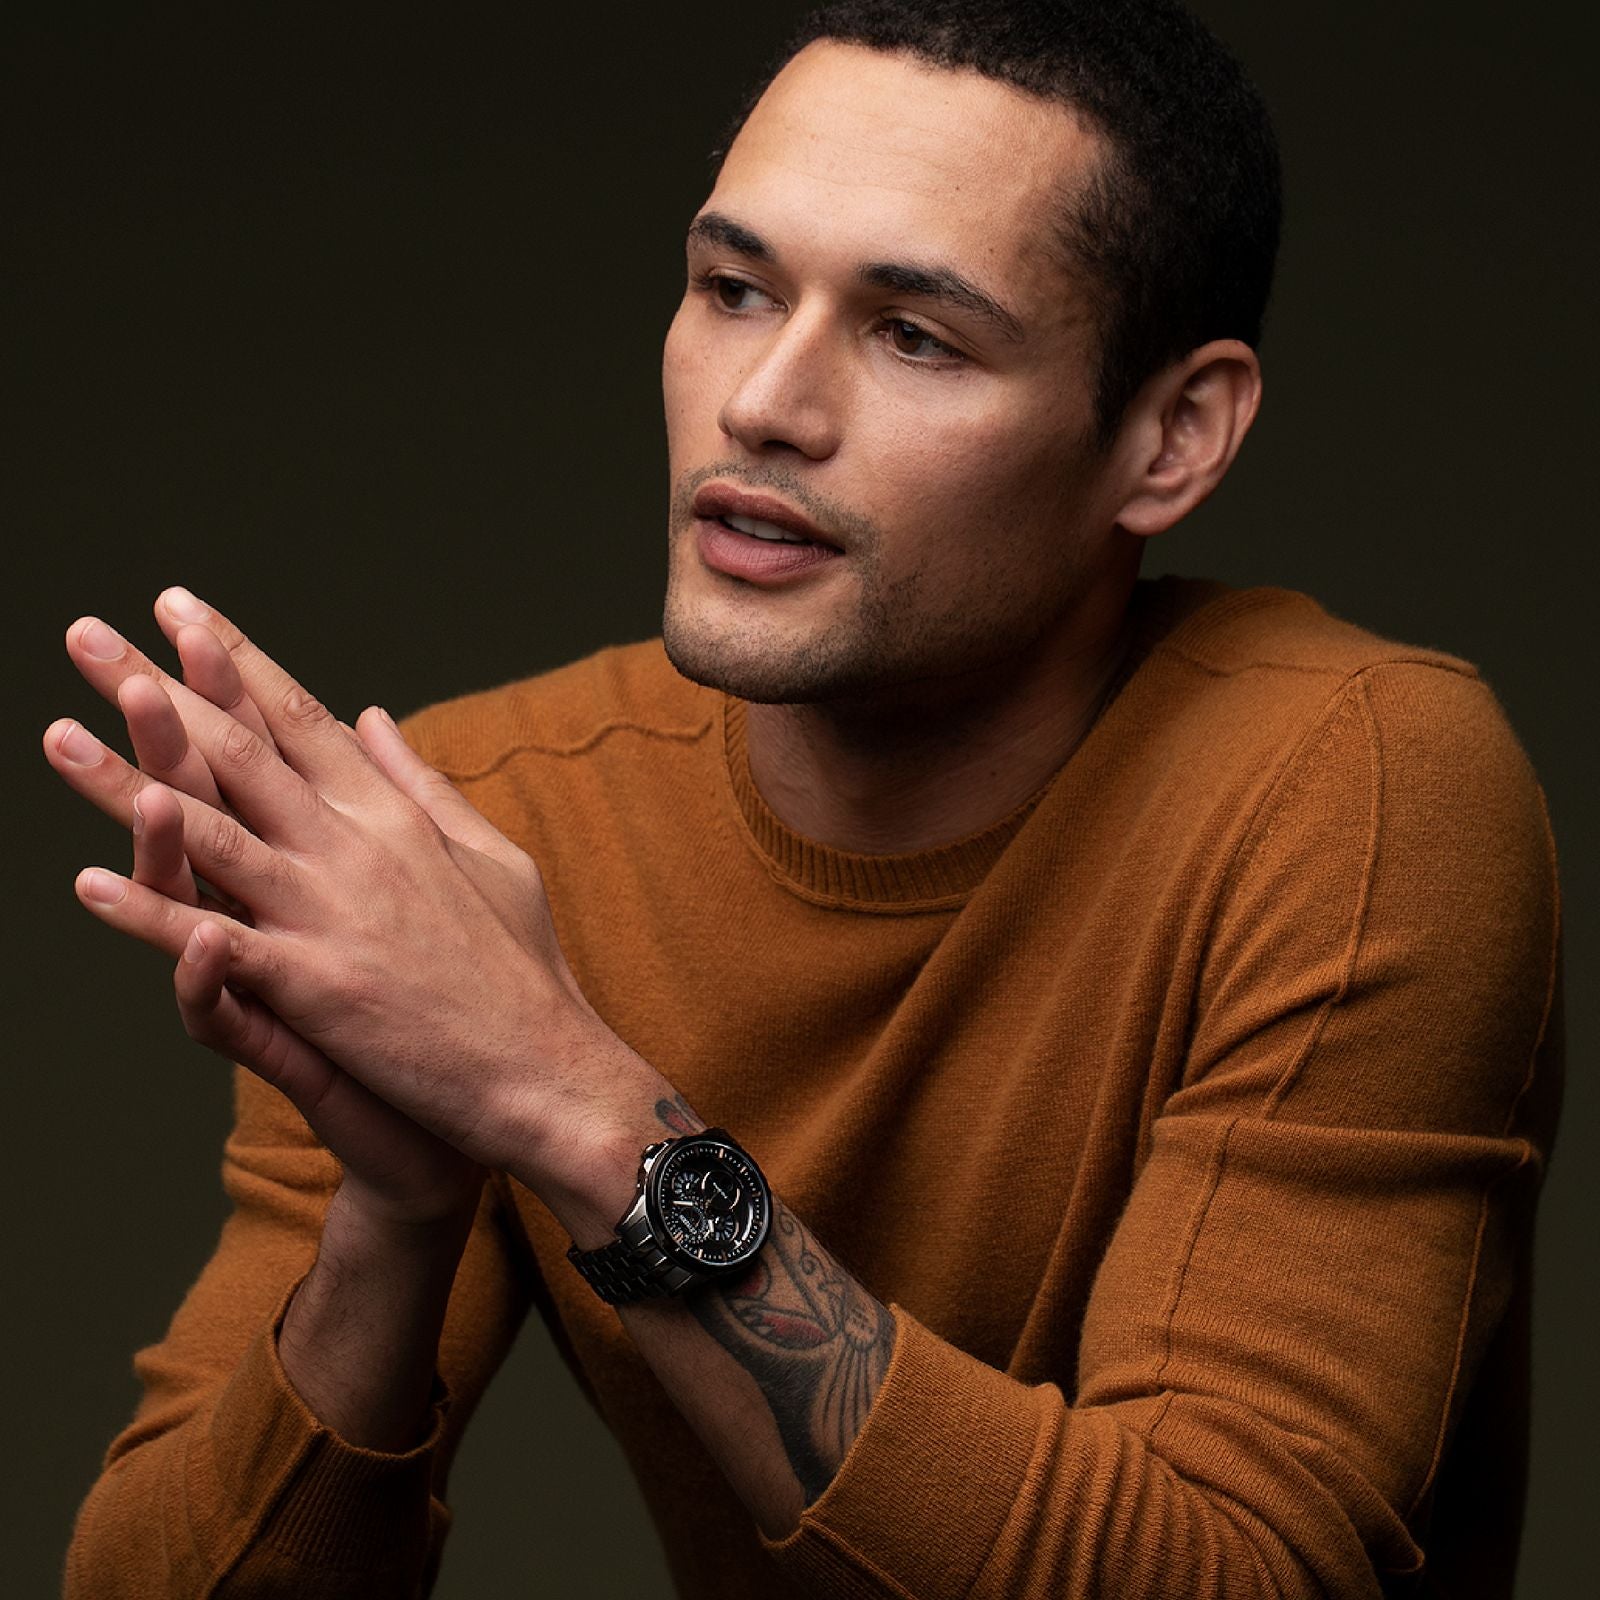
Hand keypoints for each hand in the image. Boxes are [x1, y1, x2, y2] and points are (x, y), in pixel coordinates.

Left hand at [46, 589, 669, 1224]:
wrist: (545, 1067)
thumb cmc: (523, 967)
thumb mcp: (489, 854)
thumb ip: (421, 783)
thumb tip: (372, 716)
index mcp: (393, 813)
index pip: (297, 714)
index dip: (231, 658)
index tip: (178, 609)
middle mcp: (355, 844)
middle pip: (238, 750)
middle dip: (155, 688)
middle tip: (88, 636)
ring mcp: (331, 910)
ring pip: (208, 831)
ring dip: (122, 783)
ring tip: (56, 736)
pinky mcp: (316, 983)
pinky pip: (213, 943)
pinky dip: (149, 915)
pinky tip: (87, 885)